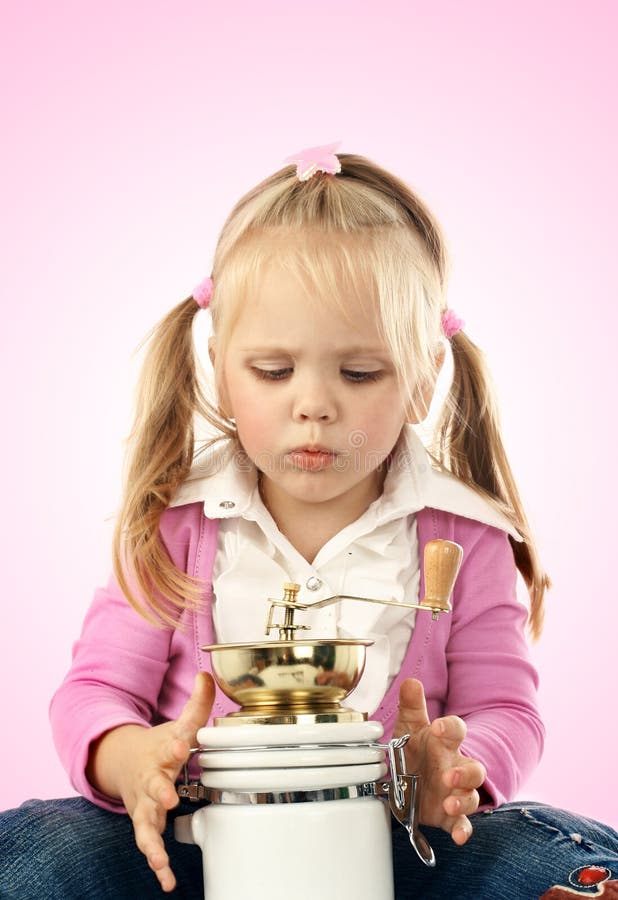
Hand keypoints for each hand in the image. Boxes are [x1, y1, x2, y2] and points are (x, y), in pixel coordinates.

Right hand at [117, 672, 214, 891]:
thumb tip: (206, 674)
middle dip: (160, 790)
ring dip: (152, 838)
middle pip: (154, 784)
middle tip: (168, 796)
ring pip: (145, 820)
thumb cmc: (160, 745)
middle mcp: (152, 777)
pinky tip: (166, 881)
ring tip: (158, 858)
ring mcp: (145, 801)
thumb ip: (197, 703)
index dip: (178, 743)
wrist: (124, 762)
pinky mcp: (145, 821)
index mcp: (164, 750)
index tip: (184, 744)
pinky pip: (149, 844)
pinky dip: (156, 863)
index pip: (171, 744)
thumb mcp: (179, 723)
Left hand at [393, 678, 486, 845]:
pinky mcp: (449, 815)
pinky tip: (460, 836)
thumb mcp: (409, 728)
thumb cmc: (413, 751)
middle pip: (474, 769)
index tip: (436, 727)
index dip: (449, 728)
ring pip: (471, 796)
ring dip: (463, 800)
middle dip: (465, 773)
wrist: (406, 782)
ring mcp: (454, 792)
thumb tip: (411, 682)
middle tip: (449, 775)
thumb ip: (411, 706)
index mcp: (444, 743)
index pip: (456, 731)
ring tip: (449, 804)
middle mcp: (455, 767)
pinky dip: (463, 829)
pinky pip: (462, 823)